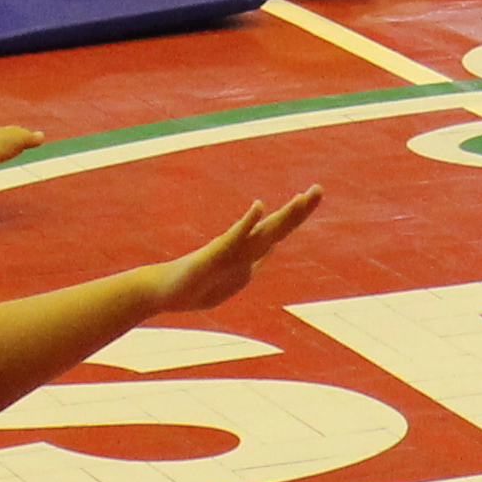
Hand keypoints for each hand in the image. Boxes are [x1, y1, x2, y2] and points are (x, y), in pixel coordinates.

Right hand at [146, 190, 323, 322]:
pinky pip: (233, 239)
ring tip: (303, 199)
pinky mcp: (212, 256)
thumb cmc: (195, 287)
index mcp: (250, 255)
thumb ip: (253, 263)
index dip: (299, 214)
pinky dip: (247, 223)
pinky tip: (259, 207)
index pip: (280, 232)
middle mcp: (242, 249)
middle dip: (300, 210)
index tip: (314, 193)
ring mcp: (228, 252)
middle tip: (320, 188)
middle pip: (277, 228)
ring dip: (283, 216)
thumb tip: (273, 246)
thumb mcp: (234, 280)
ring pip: (262, 232)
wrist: (160, 293)